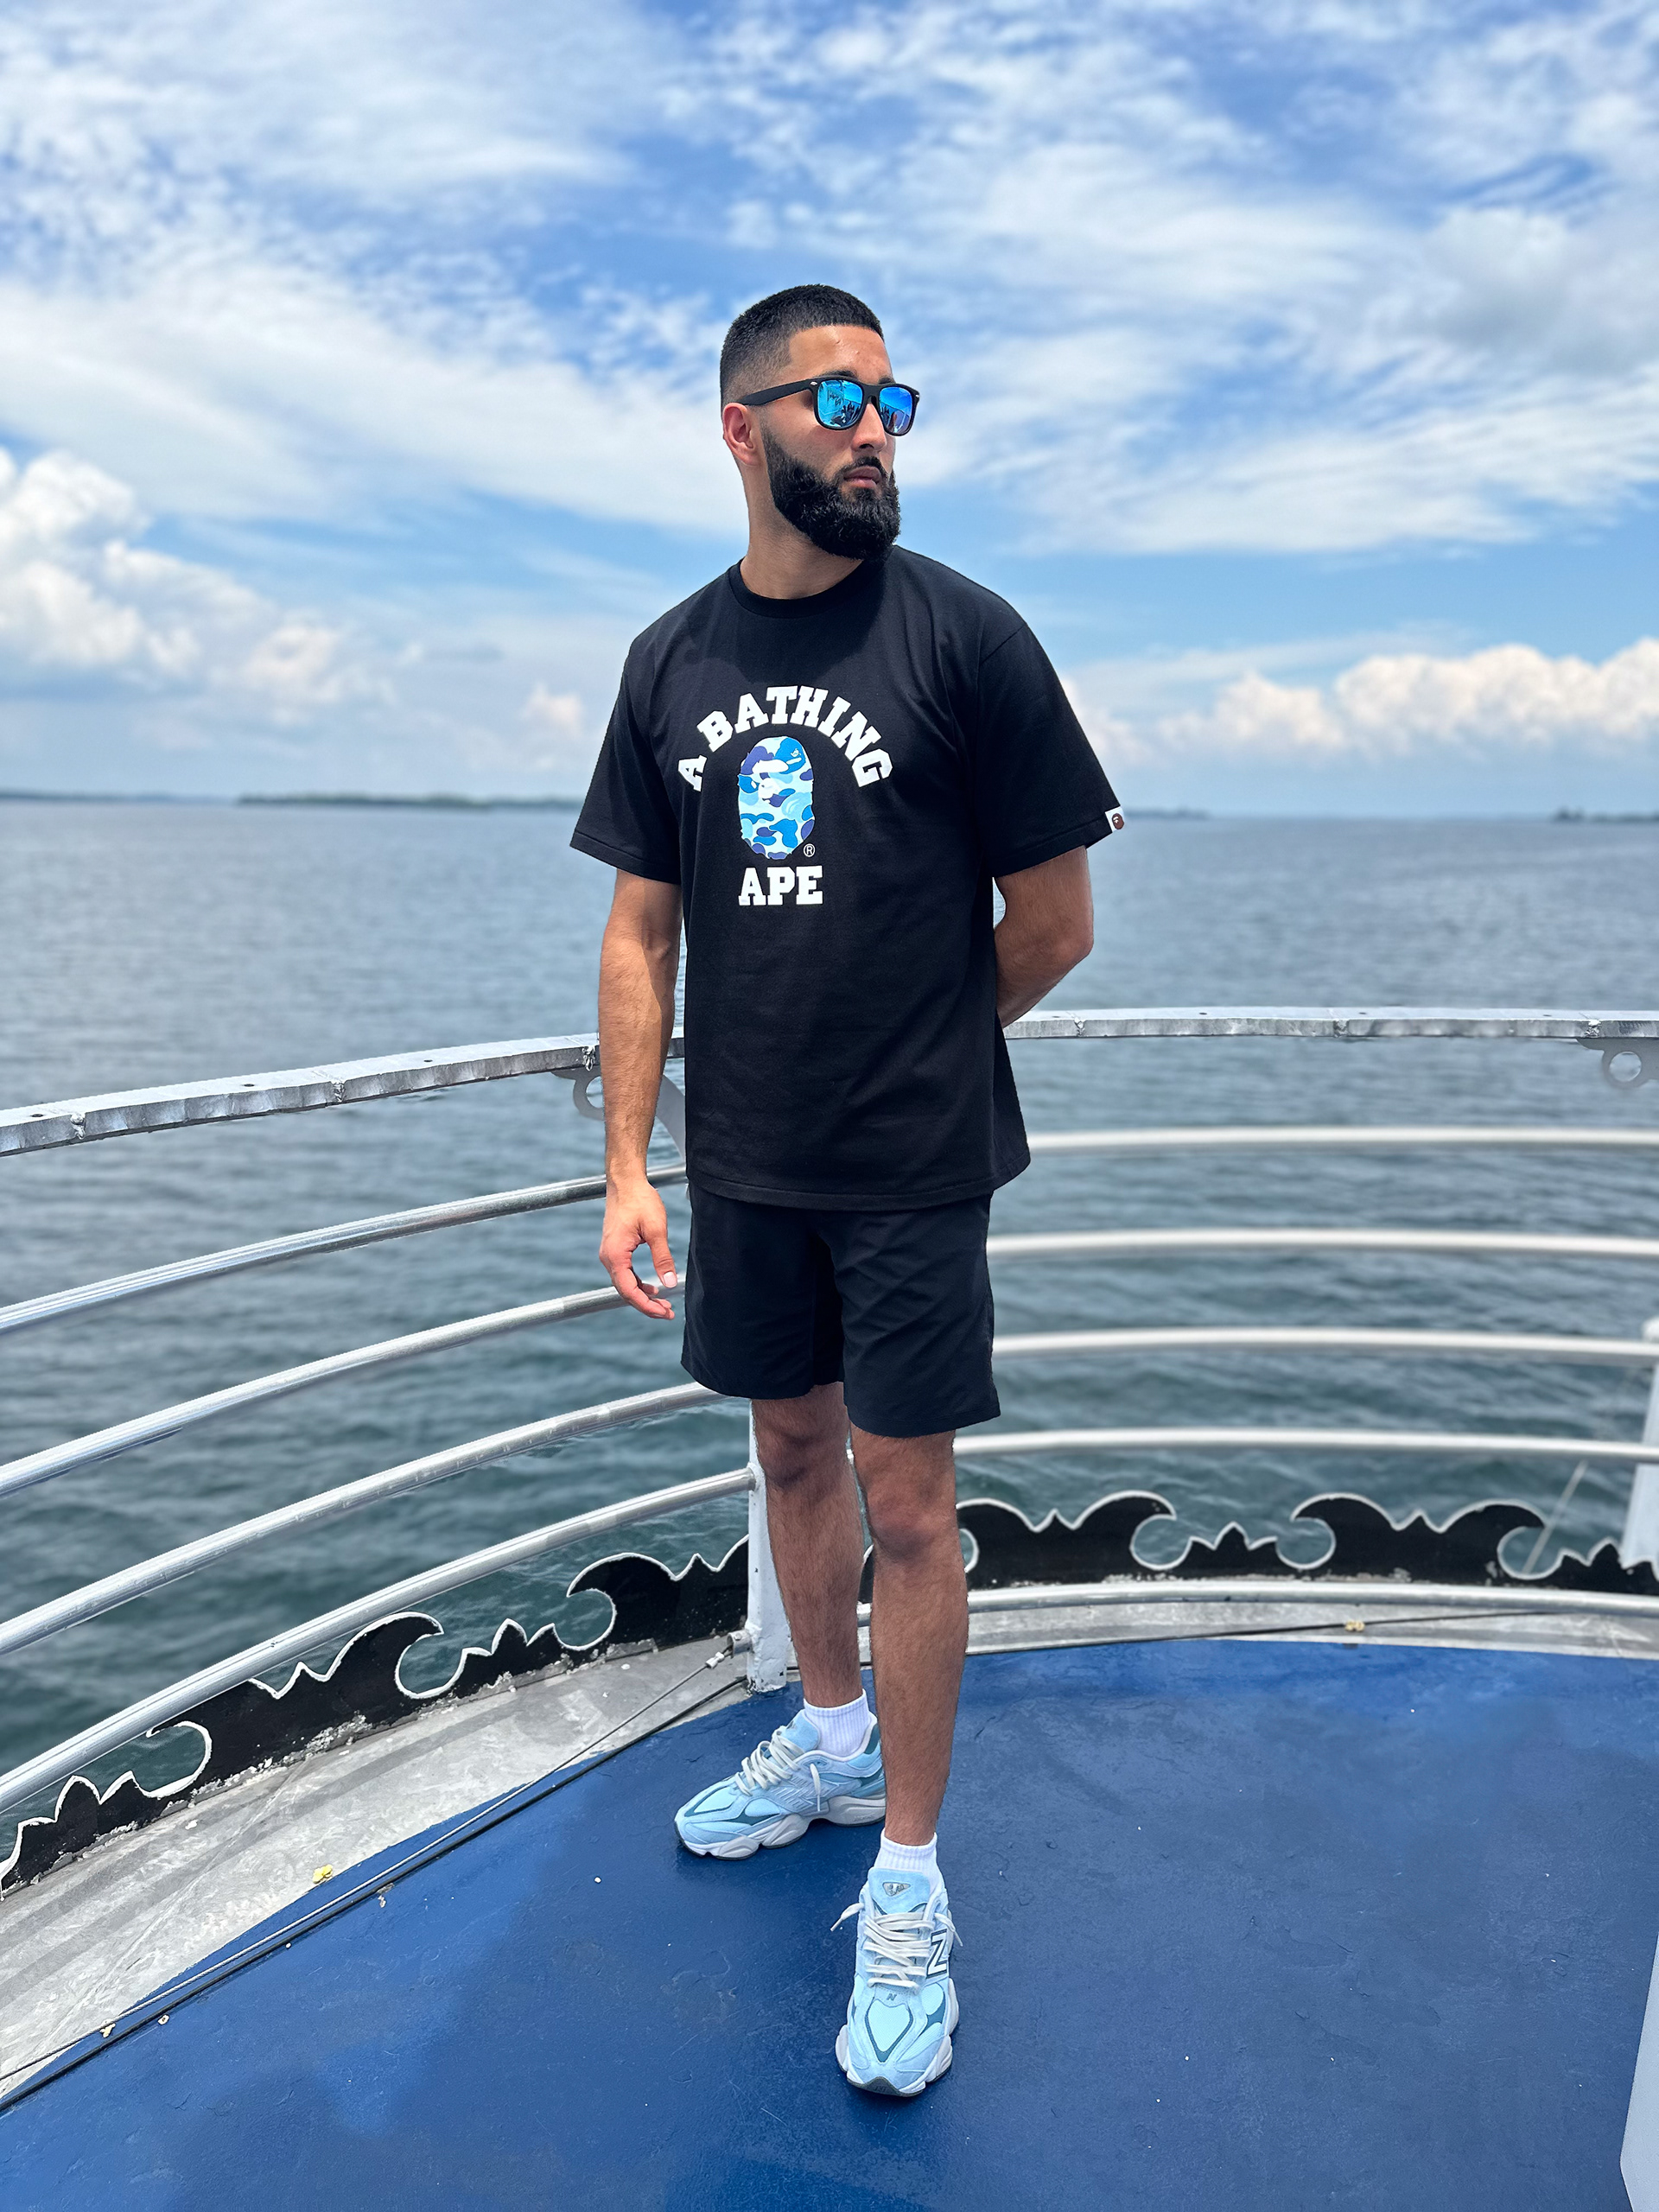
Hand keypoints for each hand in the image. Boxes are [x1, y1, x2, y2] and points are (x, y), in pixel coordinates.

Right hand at [599, 1178, 678, 1318]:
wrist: (626, 1182)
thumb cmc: (640, 1200)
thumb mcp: (656, 1229)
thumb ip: (663, 1258)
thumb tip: (670, 1283)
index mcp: (615, 1255)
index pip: (628, 1290)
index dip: (646, 1306)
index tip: (664, 1313)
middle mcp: (608, 1257)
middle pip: (625, 1291)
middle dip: (646, 1305)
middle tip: (667, 1313)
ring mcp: (610, 1253)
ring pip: (624, 1284)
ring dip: (642, 1296)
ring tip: (663, 1304)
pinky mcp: (615, 1249)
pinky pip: (624, 1273)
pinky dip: (637, 1283)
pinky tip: (651, 1288)